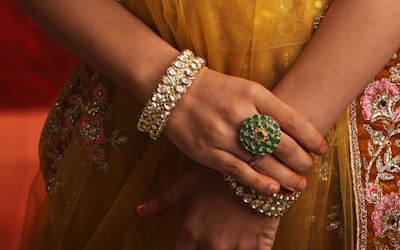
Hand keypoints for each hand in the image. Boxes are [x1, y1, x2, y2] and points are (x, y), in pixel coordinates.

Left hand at [138, 167, 280, 249]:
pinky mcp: (259, 244)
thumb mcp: (190, 180)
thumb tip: (139, 211)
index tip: (187, 245)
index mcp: (193, 231)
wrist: (260, 159)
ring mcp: (237, 247)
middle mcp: (212, 244)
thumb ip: (164, 199)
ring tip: (226, 239)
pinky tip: (247, 244)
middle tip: (209, 238)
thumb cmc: (222, 168)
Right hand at [164, 67, 326, 194]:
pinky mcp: (208, 152)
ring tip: (299, 184)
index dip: (309, 136)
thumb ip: (266, 108)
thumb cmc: (216, 90)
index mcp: (252, 92)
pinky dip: (259, 182)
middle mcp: (240, 112)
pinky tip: (274, 189)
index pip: (289, 117)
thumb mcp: (244, 88)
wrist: (175, 90)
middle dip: (300, 158)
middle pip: (280, 142)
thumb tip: (296, 132)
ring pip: (262, 160)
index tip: (322, 148)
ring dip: (285, 175)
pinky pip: (239, 172)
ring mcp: (223, 134)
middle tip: (309, 167)